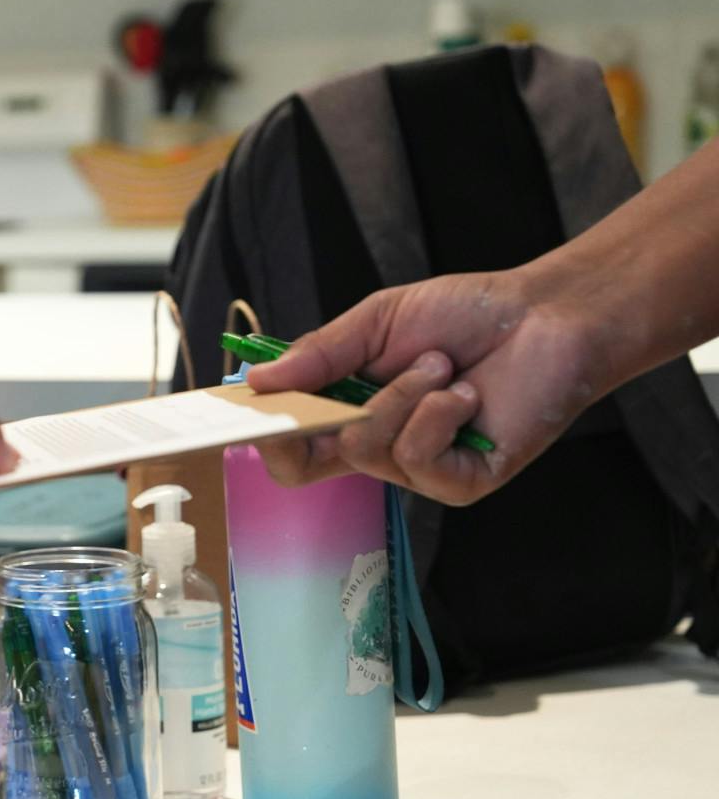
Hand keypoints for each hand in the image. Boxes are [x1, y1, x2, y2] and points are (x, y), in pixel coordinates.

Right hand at [247, 268, 600, 505]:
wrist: (549, 319)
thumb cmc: (469, 314)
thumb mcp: (378, 320)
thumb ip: (319, 353)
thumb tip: (259, 380)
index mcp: (346, 412)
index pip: (282, 445)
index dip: (257, 431)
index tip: (249, 401)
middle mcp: (375, 448)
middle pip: (298, 465)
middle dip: (314, 413)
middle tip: (344, 379)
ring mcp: (415, 471)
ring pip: (363, 448)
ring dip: (400, 393)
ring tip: (442, 364)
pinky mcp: (458, 483)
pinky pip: (416, 457)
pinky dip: (437, 413)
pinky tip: (467, 393)